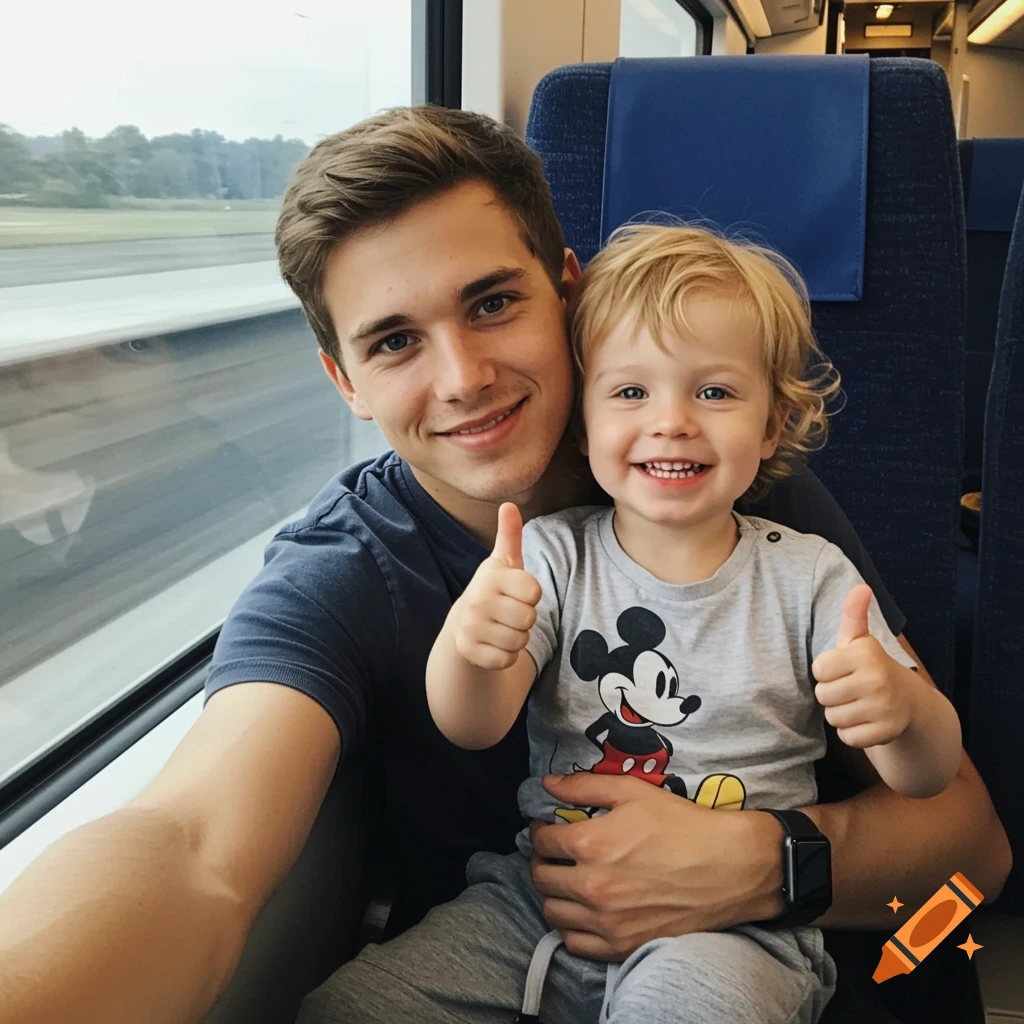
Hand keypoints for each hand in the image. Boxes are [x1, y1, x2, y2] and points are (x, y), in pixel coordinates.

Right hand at [452, 502, 541, 670]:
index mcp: (491, 577)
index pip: (534, 592)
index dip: (531, 595)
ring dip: (517, 638)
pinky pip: (507, 660)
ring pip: (520, 642)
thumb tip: (508, 504)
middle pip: (529, 619)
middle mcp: (477, 600)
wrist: (463, 624)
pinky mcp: (468, 651)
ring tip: (501, 627)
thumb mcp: (503, 562)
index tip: (516, 593)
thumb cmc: (494, 590)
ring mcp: (471, 627)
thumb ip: (509, 535)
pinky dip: (505, 656)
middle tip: (509, 613)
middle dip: (525, 619)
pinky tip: (493, 644)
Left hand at [528, 773, 783, 960]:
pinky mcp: (623, 945)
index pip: (542, 841)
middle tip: (554, 854)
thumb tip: (548, 783)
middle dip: (542, 861)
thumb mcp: (632, 791)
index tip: (547, 829)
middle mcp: (592, 886)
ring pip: (552, 912)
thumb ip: (583, 786)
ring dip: (553, 894)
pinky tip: (582, 911)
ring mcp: (606, 921)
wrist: (730, 867)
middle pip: (541, 877)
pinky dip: (571, 927)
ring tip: (566, 881)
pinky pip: (575, 943)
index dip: (540, 831)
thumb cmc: (682, 824)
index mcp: (590, 844)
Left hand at [812, 584, 914, 748]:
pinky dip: (852, 732)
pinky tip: (866, 720)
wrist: (909, 701)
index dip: (826, 671)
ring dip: (841, 713)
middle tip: (852, 688)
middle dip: (832, 694)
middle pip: (822, 696)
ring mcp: (883, 709)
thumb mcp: (859, 640)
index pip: (818, 671)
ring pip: (833, 718)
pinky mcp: (886, 733)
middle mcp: (876, 681)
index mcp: (866, 655)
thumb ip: (854, 614)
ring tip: (859, 703)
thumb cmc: (871, 667)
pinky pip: (847, 737)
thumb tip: (861, 587)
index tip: (843, 669)